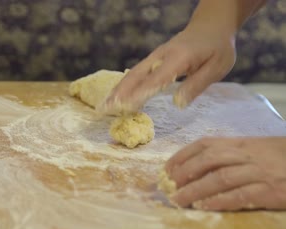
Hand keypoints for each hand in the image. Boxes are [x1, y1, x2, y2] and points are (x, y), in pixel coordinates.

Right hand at [100, 24, 235, 113]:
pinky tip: (117, 97)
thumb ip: (196, 85)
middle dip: (120, 93)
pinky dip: (124, 86)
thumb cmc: (218, 48)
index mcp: (178, 58)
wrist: (211, 25)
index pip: (156, 79)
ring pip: (132, 74)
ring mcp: (155, 57)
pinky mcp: (154, 59)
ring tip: (105, 106)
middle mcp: (161, 56)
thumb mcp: (216, 67)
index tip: (125, 106)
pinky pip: (136, 73)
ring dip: (118, 90)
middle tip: (105, 109)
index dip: (140, 93)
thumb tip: (177, 103)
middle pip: (136, 75)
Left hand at [165, 137, 285, 210]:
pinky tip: (205, 207)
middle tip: (168, 186)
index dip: (182, 156)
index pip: (204, 145)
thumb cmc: (276, 157)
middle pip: (208, 160)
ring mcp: (258, 172)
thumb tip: (192, 168)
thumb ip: (227, 154)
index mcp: (239, 143)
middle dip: (184, 173)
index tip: (166, 170)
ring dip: (195, 190)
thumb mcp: (251, 149)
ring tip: (179, 200)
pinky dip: (220, 201)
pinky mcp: (270, 191)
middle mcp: (246, 155)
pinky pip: (240, 196)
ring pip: (220, 178)